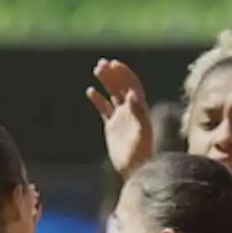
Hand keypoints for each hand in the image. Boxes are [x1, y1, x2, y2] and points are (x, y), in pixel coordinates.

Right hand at [86, 58, 152, 176]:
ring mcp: (122, 118)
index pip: (132, 85)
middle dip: (113, 74)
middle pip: (122, 86)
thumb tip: (132, 94)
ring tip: (96, 69)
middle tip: (101, 63)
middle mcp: (132, 111)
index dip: (124, 73)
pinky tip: (90, 91)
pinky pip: (105, 109)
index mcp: (140, 109)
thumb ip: (138, 112)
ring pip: (113, 94)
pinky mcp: (113, 127)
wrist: (135, 168)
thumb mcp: (141, 131)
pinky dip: (98, 100)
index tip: (114, 63)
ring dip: (106, 81)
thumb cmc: (141, 152)